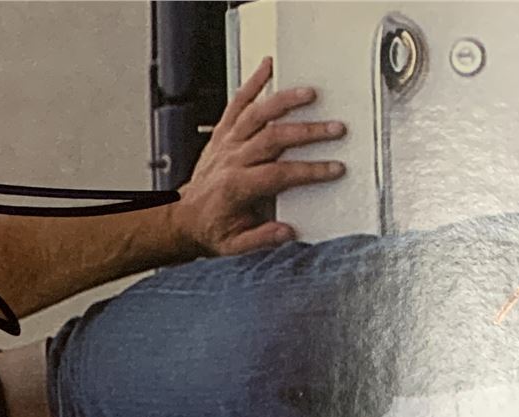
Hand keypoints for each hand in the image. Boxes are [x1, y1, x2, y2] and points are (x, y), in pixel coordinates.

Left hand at [174, 57, 347, 258]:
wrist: (183, 219)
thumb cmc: (211, 229)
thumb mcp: (234, 246)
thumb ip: (261, 238)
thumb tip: (287, 232)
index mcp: (236, 187)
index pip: (279, 174)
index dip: (309, 171)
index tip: (333, 168)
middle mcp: (231, 160)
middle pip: (274, 139)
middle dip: (308, 132)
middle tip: (335, 129)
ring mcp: (226, 142)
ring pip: (257, 114)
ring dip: (285, 101)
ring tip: (310, 94)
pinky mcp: (222, 133)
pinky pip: (236, 103)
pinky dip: (252, 83)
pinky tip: (267, 67)